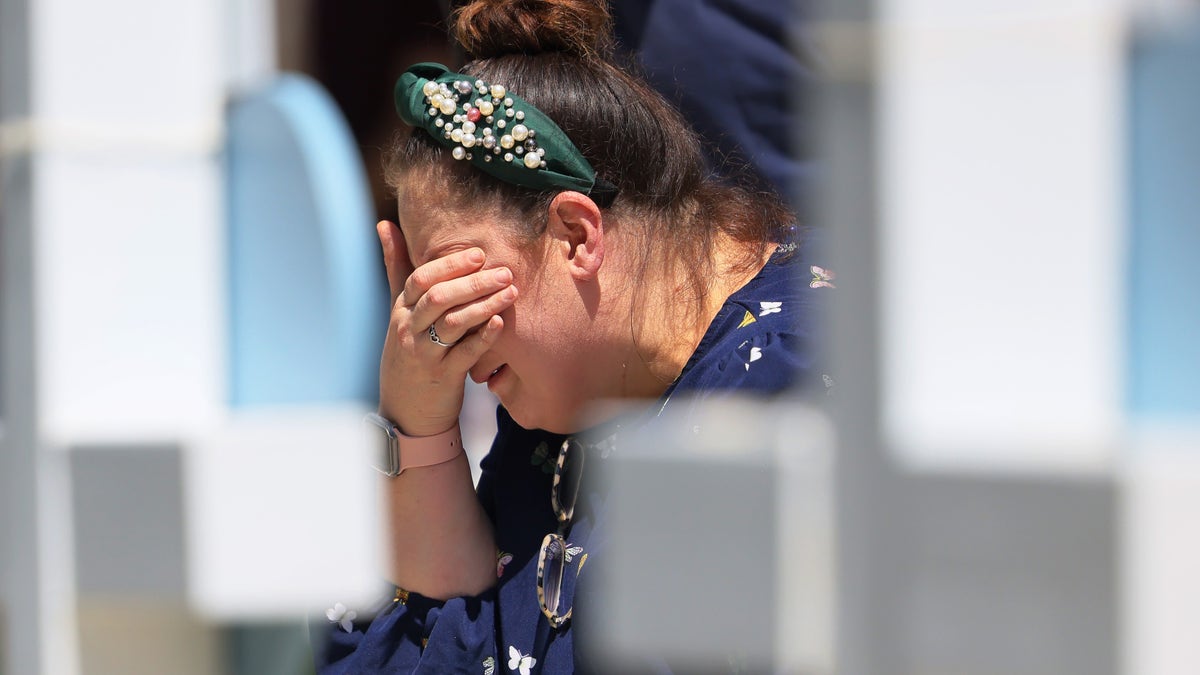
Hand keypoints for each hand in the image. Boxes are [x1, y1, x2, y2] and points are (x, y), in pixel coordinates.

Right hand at [376, 220, 517, 436]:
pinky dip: (483, 337)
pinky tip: (501, 323)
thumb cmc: (408, 353)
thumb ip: (397, 268)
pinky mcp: (443, 378)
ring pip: (453, 323)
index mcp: (401, 311)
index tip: (479, 254)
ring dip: (484, 304)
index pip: (421, 279)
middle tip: (504, 271)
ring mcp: (424, 354)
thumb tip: (384, 224)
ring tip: (511, 291)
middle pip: (439, 297)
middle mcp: (409, 330)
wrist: (406, 411)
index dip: (450, 264)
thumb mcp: (398, 311)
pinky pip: (464, 354)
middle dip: (473, 282)